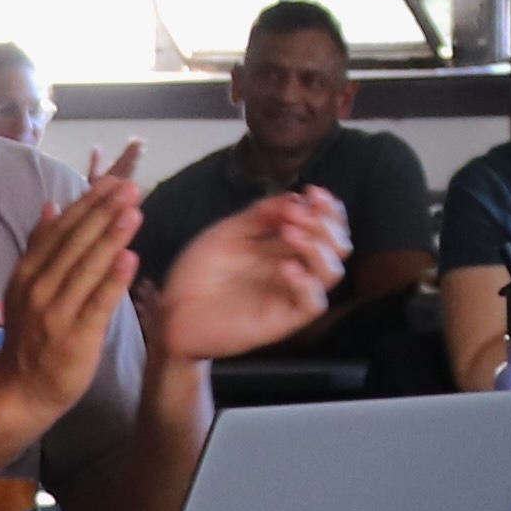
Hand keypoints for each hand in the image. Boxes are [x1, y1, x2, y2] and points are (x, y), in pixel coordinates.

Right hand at [0, 174, 148, 421]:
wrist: (19, 391)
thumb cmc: (29, 338)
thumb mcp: (26, 287)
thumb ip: (40, 247)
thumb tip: (52, 205)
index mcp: (29, 272)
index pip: (62, 229)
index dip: (88, 203)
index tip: (113, 181)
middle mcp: (40, 287)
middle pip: (76, 242)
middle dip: (105, 211)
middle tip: (130, 186)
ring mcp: (57, 312)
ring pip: (87, 267)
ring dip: (111, 236)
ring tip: (133, 210)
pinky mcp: (76, 337)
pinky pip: (97, 304)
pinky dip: (113, 279)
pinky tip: (130, 257)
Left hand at [152, 187, 353, 367]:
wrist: (174, 311)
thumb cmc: (199, 273)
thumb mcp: (228, 233)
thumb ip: (260, 215)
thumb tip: (295, 198)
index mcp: (282, 247)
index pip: (324, 227)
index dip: (328, 208)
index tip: (314, 191)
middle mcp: (293, 269)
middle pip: (337, 247)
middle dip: (325, 223)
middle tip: (298, 213)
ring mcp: (289, 294)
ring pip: (331, 272)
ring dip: (318, 247)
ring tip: (290, 232)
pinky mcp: (282, 319)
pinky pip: (312, 304)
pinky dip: (306, 283)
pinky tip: (285, 267)